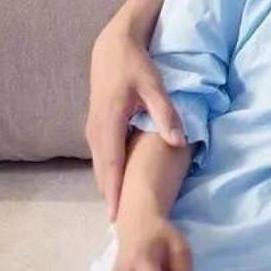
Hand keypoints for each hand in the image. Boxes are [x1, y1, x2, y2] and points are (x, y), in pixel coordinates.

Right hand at [86, 22, 185, 222]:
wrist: (112, 46)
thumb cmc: (135, 64)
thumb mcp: (154, 85)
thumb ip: (165, 113)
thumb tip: (178, 141)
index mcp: (108, 123)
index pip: (111, 166)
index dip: (113, 193)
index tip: (116, 218)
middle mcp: (95, 131)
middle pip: (102, 172)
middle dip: (111, 198)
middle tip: (122, 225)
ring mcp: (92, 129)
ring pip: (99, 166)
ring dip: (108, 187)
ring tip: (120, 212)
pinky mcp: (95, 127)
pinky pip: (101, 157)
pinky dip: (108, 173)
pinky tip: (119, 186)